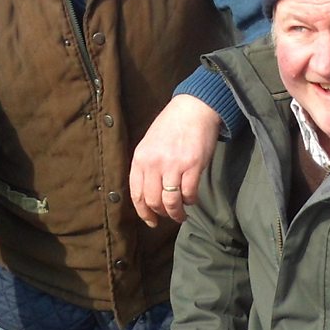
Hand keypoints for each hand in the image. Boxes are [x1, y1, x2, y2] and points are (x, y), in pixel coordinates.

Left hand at [129, 94, 222, 226]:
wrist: (193, 109)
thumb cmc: (171, 125)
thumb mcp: (149, 143)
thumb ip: (146, 166)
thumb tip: (147, 193)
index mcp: (140, 158)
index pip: (136, 194)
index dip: (143, 212)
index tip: (150, 220)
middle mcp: (154, 163)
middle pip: (153, 201)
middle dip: (161, 214)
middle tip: (169, 216)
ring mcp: (173, 165)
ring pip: (170, 202)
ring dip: (177, 213)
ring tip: (182, 214)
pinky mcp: (192, 166)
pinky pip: (189, 194)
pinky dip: (190, 201)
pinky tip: (192, 199)